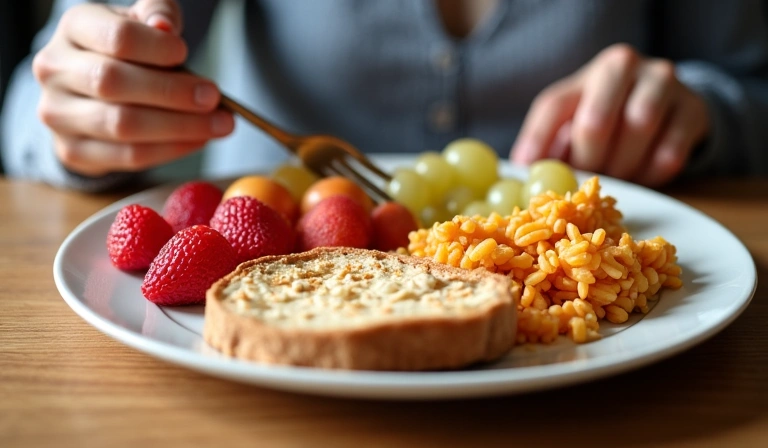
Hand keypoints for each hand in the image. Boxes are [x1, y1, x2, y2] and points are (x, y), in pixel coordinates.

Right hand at [32, 0, 234, 176]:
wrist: (93, 90)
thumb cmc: (128, 51)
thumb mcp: (143, 21)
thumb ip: (157, 14)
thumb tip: (164, 27)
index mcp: (75, 28)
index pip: (117, 38)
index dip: (157, 48)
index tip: (185, 54)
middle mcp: (55, 69)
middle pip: (114, 83)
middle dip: (173, 92)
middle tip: (214, 98)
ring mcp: (58, 114)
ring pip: (122, 126)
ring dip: (179, 127)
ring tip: (218, 124)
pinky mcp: (73, 151)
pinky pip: (128, 156)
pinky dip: (170, 150)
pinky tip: (198, 140)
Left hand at [511, 44, 709, 186]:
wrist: (665, 102)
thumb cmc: (607, 116)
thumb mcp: (573, 119)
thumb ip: (548, 143)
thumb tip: (520, 176)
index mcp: (585, 73)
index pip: (553, 107)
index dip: (537, 142)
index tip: (527, 171)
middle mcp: (623, 67)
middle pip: (594, 121)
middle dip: (586, 160)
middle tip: (586, 178)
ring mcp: (662, 83)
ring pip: (636, 131)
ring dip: (621, 167)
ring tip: (616, 176)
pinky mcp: (692, 110)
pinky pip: (668, 154)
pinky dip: (650, 175)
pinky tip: (641, 174)